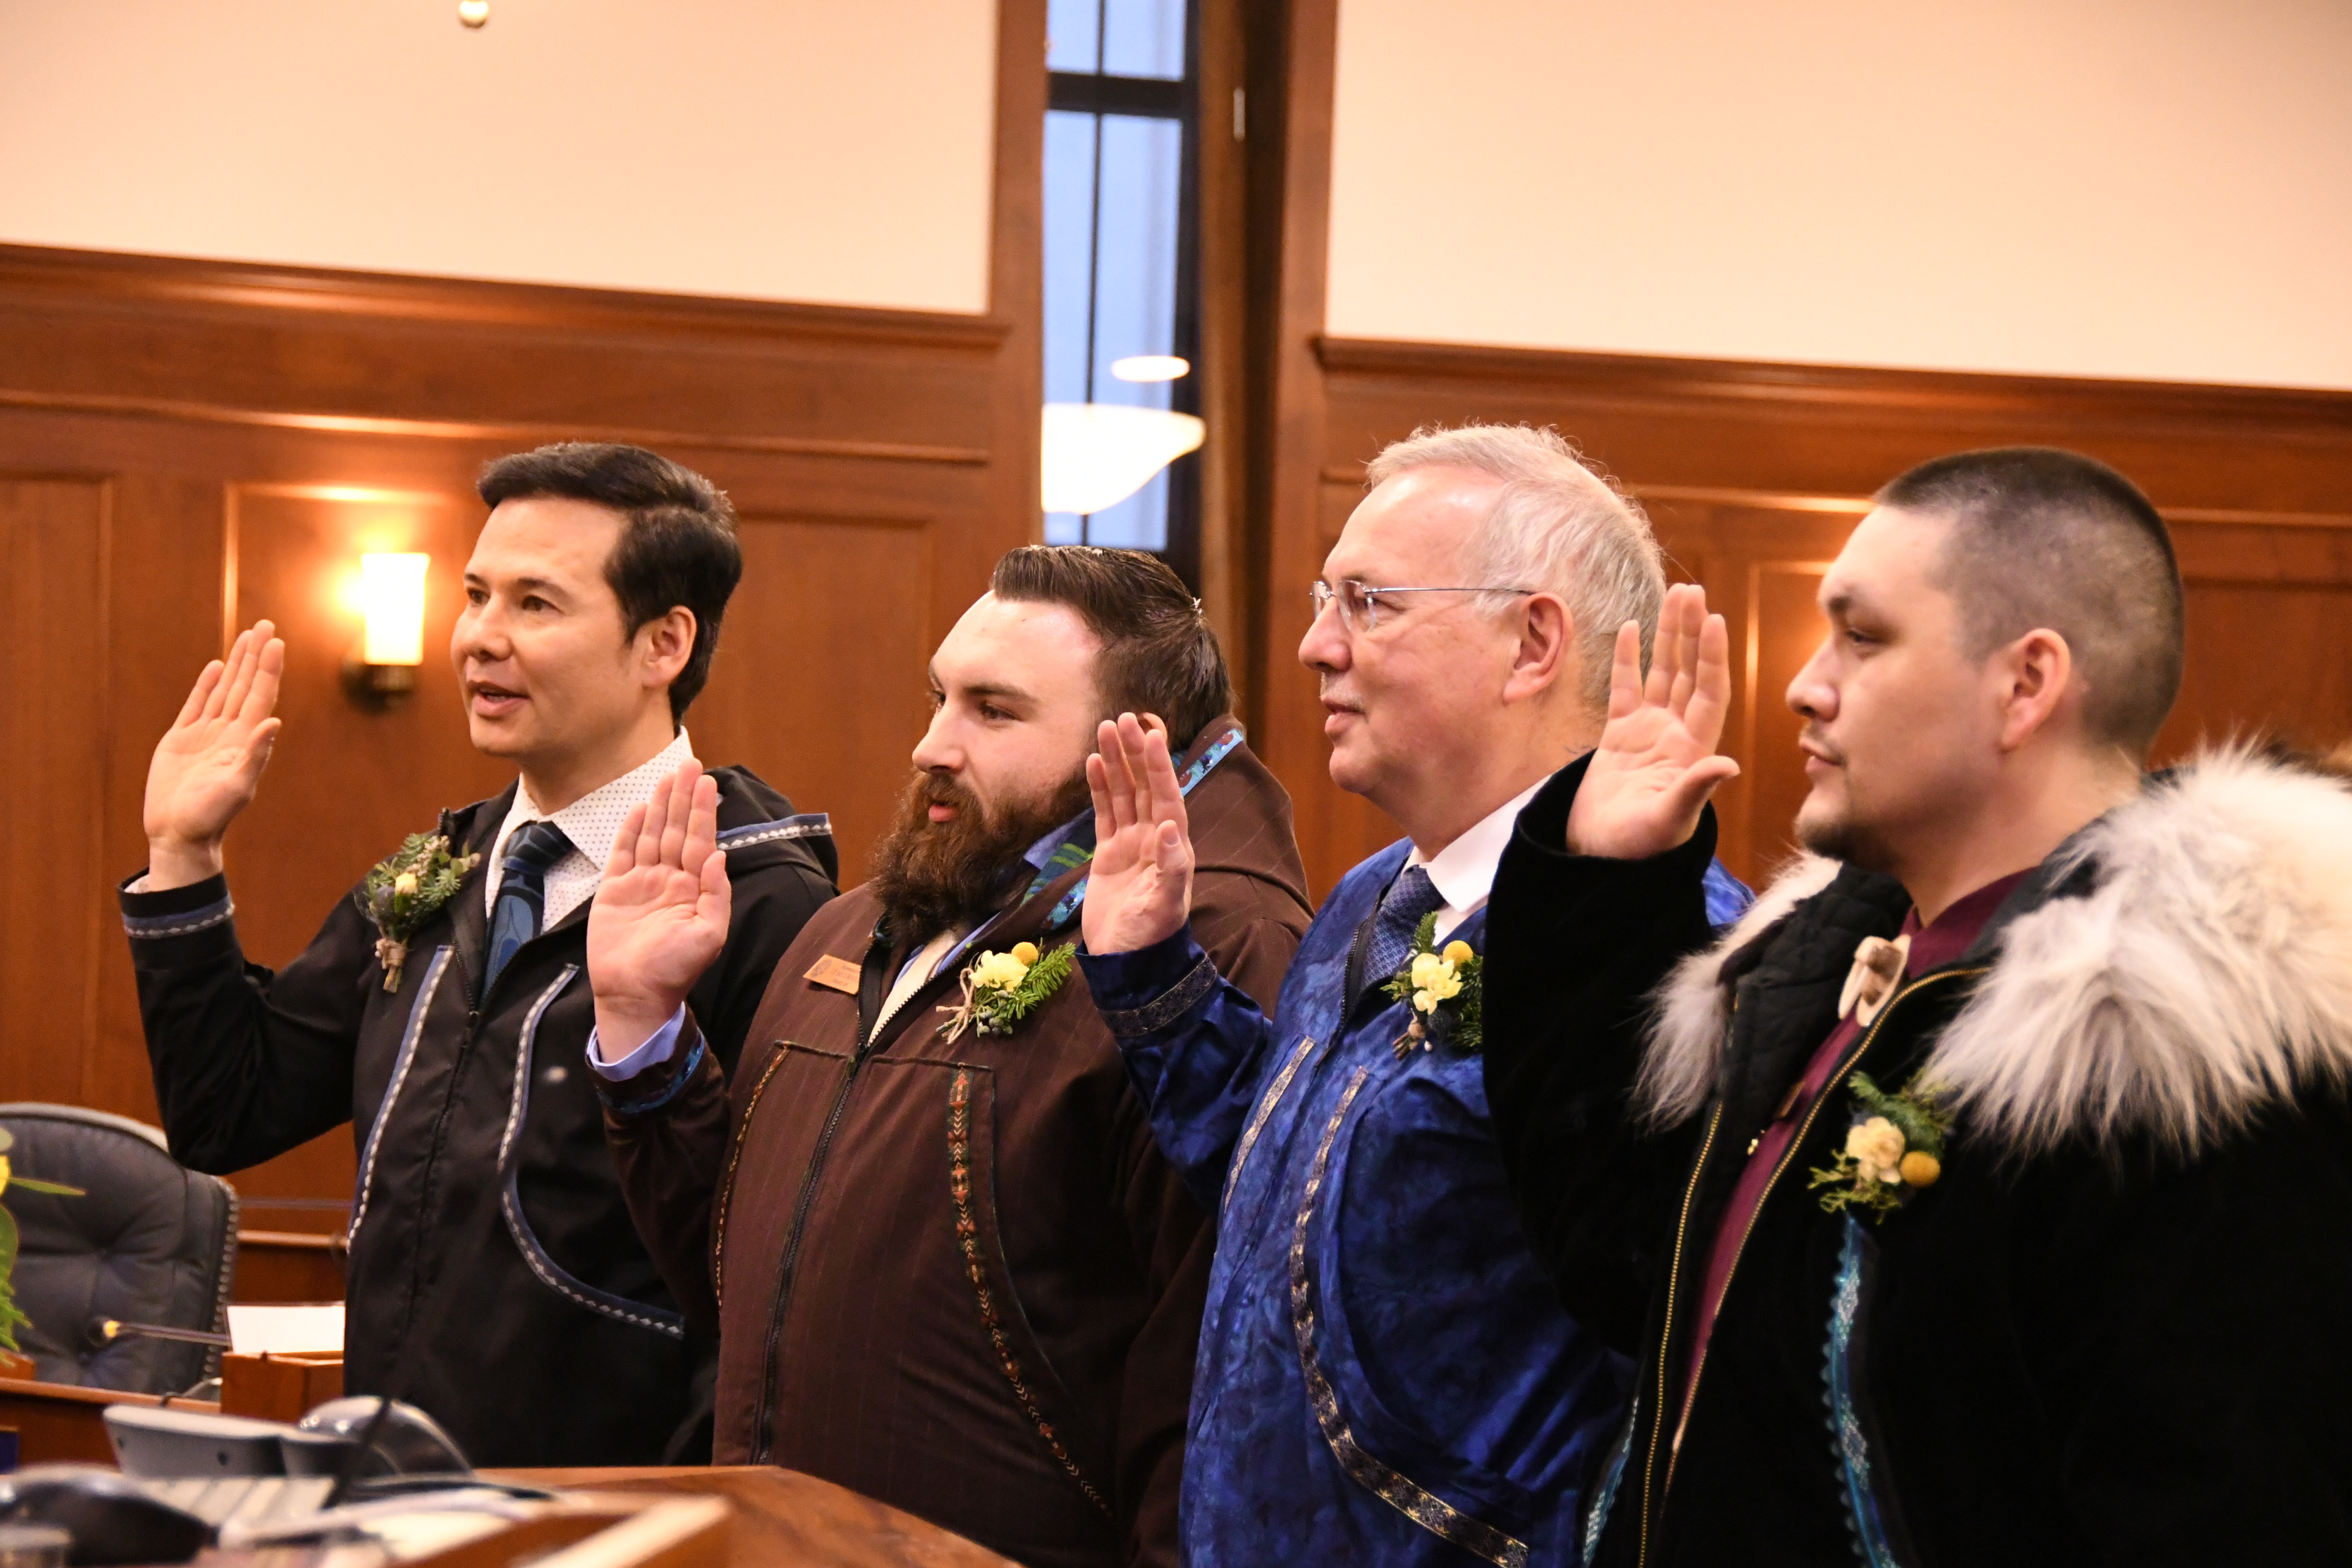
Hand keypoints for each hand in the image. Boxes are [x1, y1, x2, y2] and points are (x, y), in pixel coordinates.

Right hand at [143, 622, 284, 888]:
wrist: (179, 835)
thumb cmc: (210, 816)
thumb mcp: (236, 786)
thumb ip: (255, 755)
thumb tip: (274, 723)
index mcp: (245, 742)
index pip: (261, 697)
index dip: (268, 669)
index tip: (276, 642)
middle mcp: (229, 733)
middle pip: (246, 686)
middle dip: (255, 656)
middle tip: (265, 625)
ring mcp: (206, 735)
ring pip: (225, 690)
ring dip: (237, 664)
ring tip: (247, 636)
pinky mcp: (181, 740)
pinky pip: (197, 705)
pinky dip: (208, 685)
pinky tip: (219, 667)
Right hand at [587, 763, 730, 1057]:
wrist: (633, 995)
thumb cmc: (674, 971)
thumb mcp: (708, 937)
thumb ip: (717, 896)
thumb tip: (718, 857)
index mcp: (693, 889)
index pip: (701, 841)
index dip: (703, 811)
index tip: (707, 782)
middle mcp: (669, 881)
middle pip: (678, 830)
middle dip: (684, 798)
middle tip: (690, 764)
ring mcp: (642, 884)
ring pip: (653, 835)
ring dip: (661, 806)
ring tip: (668, 776)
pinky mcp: (615, 891)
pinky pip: (624, 853)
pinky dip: (631, 830)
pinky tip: (641, 808)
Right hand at [1081, 714, 1194, 954]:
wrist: (1125, 962)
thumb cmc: (1150, 936)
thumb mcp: (1164, 904)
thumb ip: (1170, 867)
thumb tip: (1171, 827)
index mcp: (1174, 847)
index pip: (1168, 797)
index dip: (1160, 766)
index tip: (1152, 734)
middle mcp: (1155, 839)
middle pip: (1146, 786)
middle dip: (1136, 753)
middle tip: (1123, 718)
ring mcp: (1131, 844)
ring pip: (1125, 794)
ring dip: (1117, 762)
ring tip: (1107, 729)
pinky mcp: (1108, 854)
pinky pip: (1106, 813)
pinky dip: (1101, 788)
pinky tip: (1095, 763)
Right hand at [1567, 583, 1741, 858]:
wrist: (1600, 860)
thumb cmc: (1638, 848)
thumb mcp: (1669, 821)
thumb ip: (1695, 789)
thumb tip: (1728, 765)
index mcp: (1692, 750)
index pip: (1709, 693)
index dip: (1713, 657)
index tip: (1715, 621)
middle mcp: (1675, 735)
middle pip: (1689, 672)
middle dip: (1693, 632)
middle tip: (1694, 591)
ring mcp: (1648, 733)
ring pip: (1662, 673)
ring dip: (1669, 636)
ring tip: (1675, 595)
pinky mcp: (1619, 737)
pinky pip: (1626, 689)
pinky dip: (1629, 659)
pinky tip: (1631, 628)